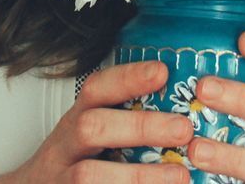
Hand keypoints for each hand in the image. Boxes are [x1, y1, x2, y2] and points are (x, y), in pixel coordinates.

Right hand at [0, 60, 192, 182]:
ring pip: (89, 175)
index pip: (96, 90)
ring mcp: (61, 179)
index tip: (161, 72)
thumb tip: (182, 115)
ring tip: (179, 176)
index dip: (126, 78)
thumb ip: (124, 125)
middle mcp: (65, 148)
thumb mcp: (90, 138)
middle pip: (91, 128)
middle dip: (139, 126)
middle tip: (183, 129)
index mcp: (75, 121)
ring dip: (138, 175)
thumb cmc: (72, 166)